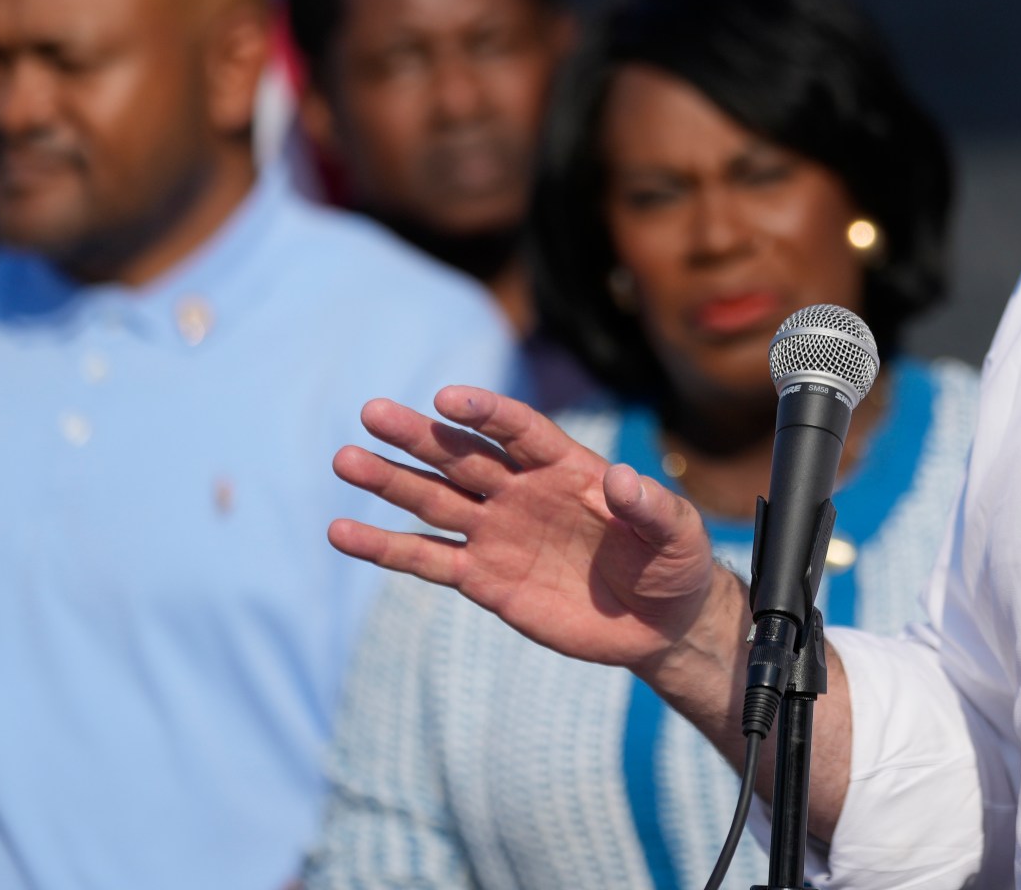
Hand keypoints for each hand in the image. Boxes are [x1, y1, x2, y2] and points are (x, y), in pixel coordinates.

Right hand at [329, 385, 735, 676]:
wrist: (660, 622)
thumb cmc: (673, 562)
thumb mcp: (677, 532)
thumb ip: (650, 505)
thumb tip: (622, 478)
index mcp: (567, 466)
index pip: (518, 430)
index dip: (484, 412)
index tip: (446, 398)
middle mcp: (523, 491)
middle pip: (463, 456)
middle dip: (418, 436)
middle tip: (371, 413)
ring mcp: (499, 532)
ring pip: (435, 500)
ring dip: (390, 481)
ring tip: (345, 460)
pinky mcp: (485, 579)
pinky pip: (428, 559)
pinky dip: (386, 547)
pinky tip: (342, 532)